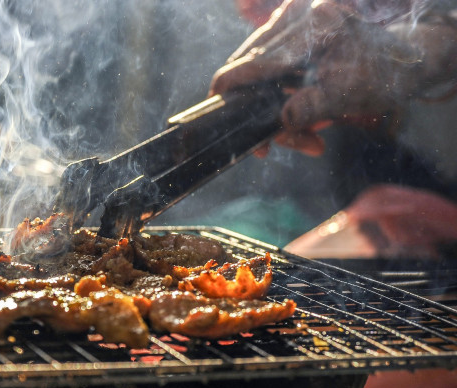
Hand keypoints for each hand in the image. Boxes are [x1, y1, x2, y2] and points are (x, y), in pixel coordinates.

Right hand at [210, 0, 456, 156]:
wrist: (398, 61)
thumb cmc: (378, 75)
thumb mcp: (349, 96)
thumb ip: (313, 108)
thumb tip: (282, 121)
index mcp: (314, 23)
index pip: (258, 58)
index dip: (231, 86)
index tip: (214, 106)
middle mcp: (297, 13)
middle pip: (252, 67)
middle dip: (258, 111)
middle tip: (270, 148)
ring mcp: (290, 18)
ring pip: (256, 69)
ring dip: (269, 107)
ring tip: (301, 137)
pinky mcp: (287, 29)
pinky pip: (266, 66)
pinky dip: (275, 95)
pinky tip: (296, 116)